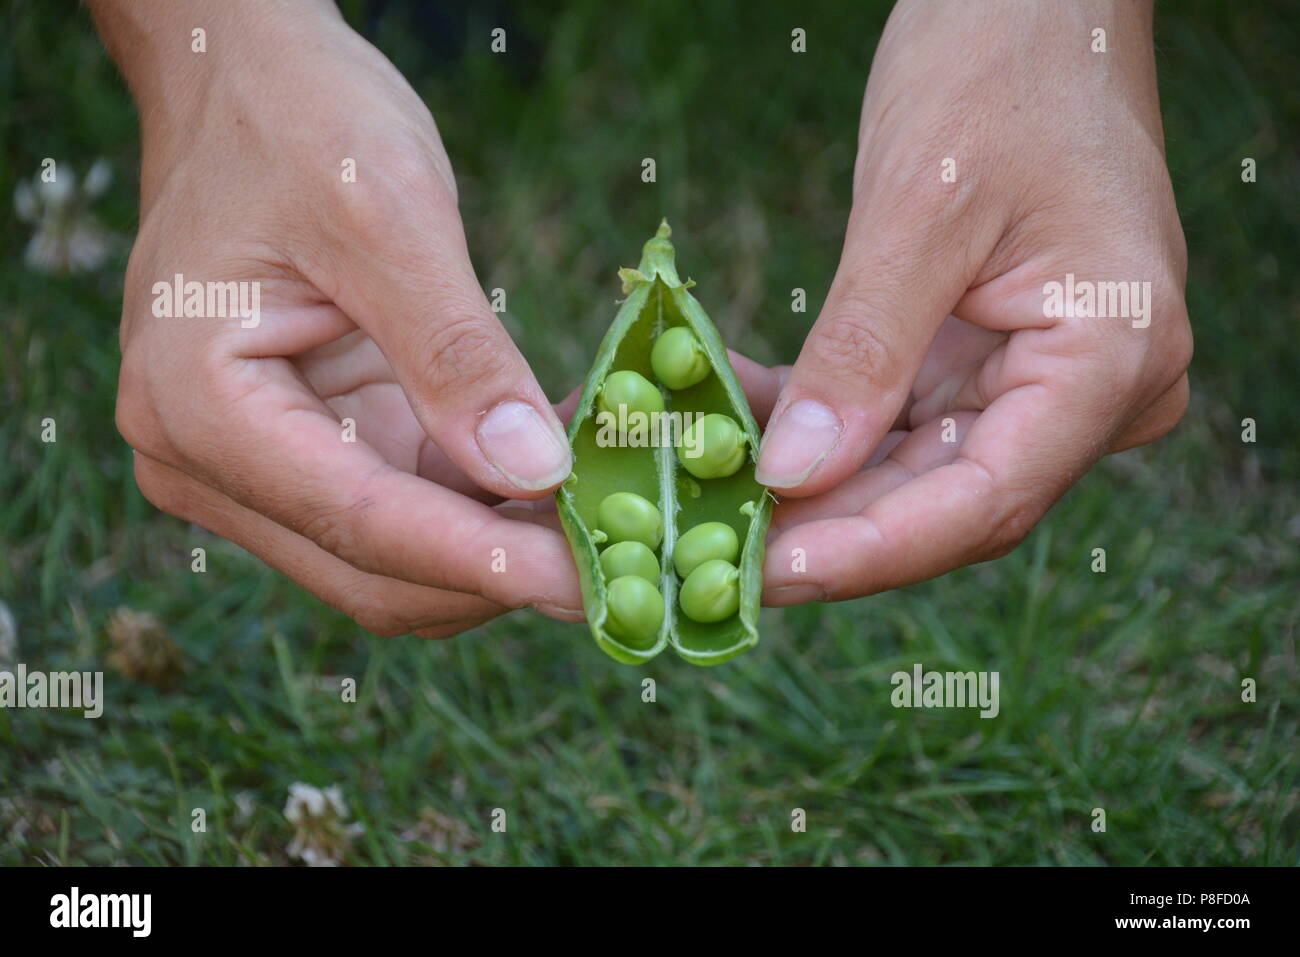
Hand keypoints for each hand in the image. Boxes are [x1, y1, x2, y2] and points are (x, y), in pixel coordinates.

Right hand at [92, 1, 582, 636]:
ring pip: (396, 561)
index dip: (483, 561)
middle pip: (372, 572)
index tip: (592, 586)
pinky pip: (411, 511)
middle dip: (497, 573)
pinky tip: (564, 475)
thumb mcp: (386, 219)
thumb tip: (535, 472)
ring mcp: (260, 468)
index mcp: (199, 407)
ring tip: (607, 515)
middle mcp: (209, 463)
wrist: (248, 85)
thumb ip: (455, 355)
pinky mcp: (314, 453)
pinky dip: (487, 509)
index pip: (359, 522)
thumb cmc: (299, 125)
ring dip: (499, 550)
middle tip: (621, 563)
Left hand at [757, 0, 1191, 603]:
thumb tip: (791, 477)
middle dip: (824, 529)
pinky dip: (817, 425)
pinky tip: (732, 423)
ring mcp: (1039, 380)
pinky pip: (897, 418)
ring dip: (808, 486)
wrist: (1035, 3)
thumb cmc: (1000, 72)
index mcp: (1112, 358)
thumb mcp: (919, 212)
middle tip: (708, 552)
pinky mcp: (986, 359)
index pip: (985, 498)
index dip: (870, 548)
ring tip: (704, 498)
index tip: (766, 576)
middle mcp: (1089, 392)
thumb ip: (863, 352)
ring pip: (912, 470)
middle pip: (944, 498)